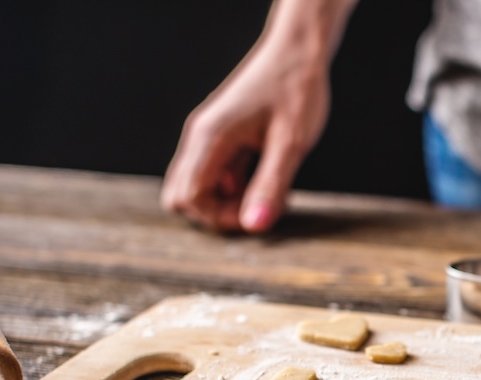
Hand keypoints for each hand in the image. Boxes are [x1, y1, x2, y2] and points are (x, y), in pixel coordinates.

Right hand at [161, 44, 329, 232]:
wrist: (298, 52)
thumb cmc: (296, 90)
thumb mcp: (291, 143)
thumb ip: (271, 185)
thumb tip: (253, 226)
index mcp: (210, 138)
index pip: (188, 198)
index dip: (219, 217)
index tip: (257, 213)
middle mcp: (199, 138)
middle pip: (182, 196)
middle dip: (219, 214)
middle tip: (262, 205)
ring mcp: (207, 138)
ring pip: (199, 187)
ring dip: (231, 200)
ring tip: (271, 189)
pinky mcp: (220, 138)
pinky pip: (216, 175)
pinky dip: (238, 186)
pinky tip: (268, 175)